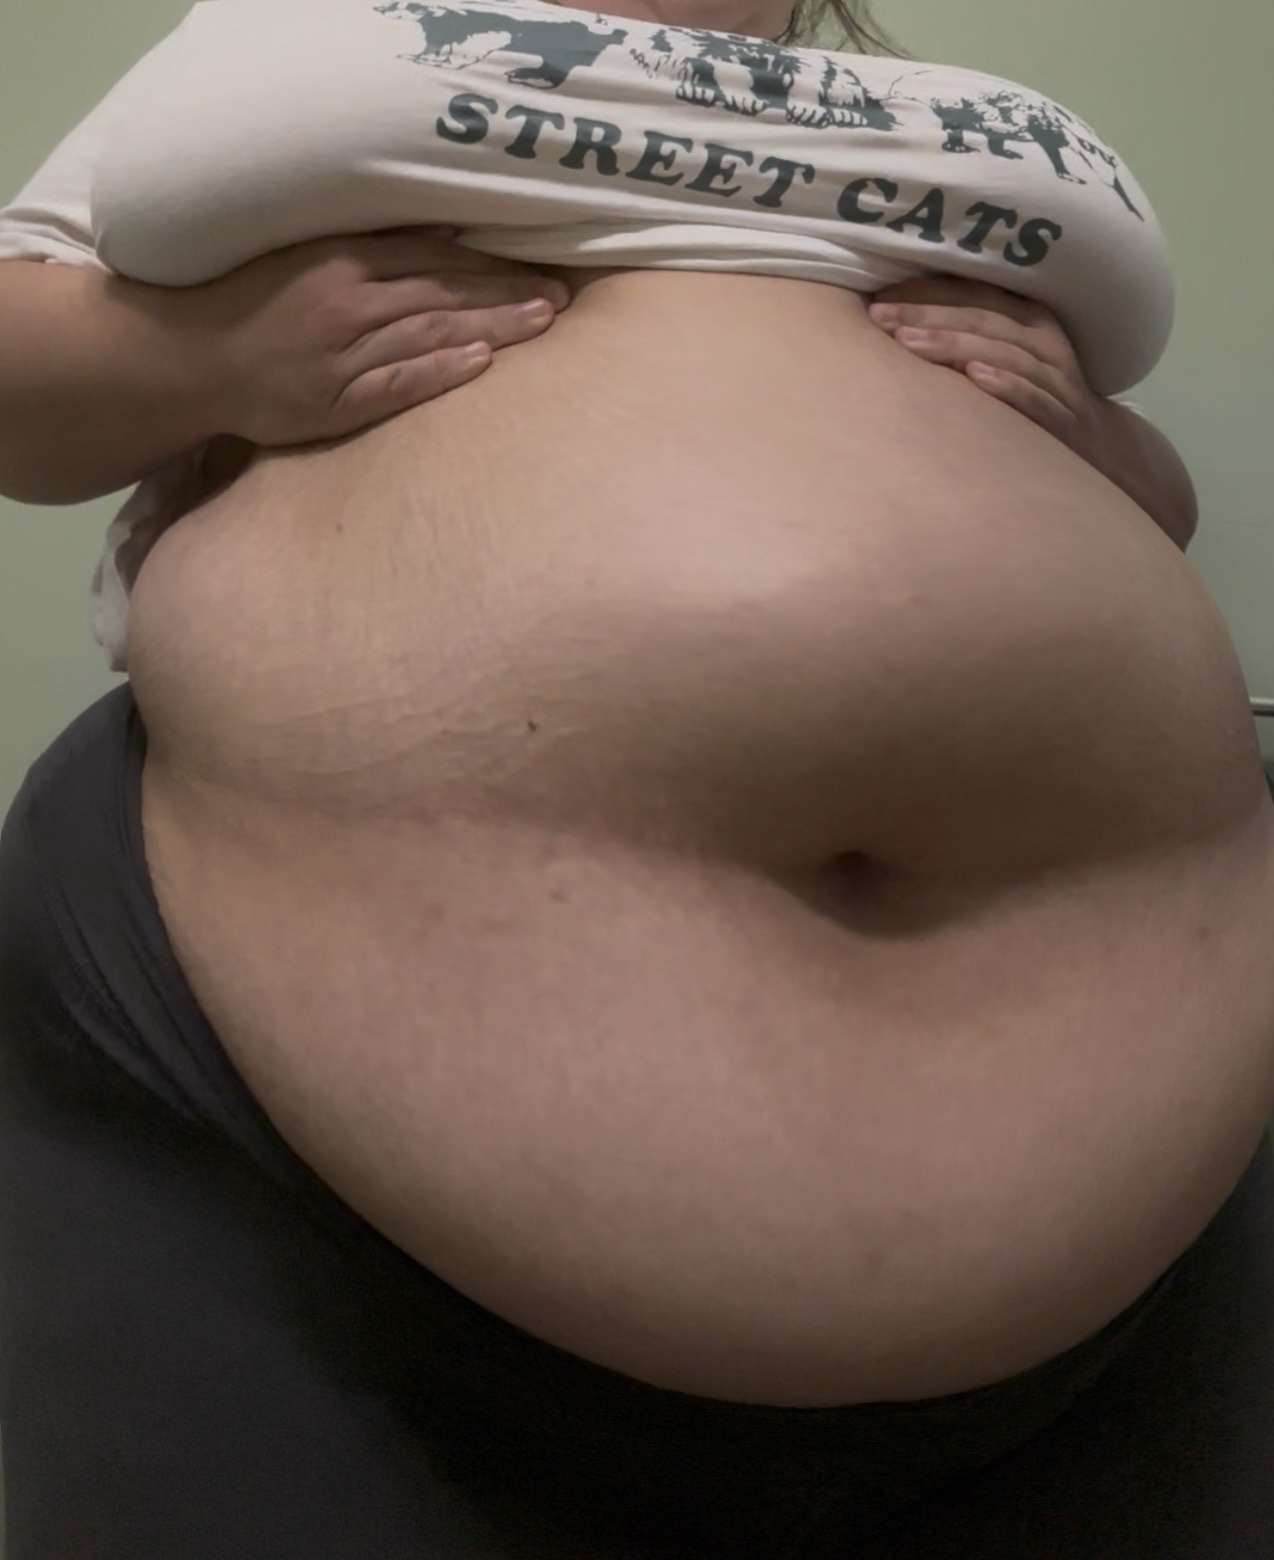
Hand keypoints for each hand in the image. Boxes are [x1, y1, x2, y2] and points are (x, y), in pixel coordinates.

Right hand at [179, 226, 572, 446]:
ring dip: (492, 328)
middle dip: (507, 293)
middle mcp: (347, 305)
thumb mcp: (307, 257)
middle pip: (443, 293)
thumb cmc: (255, 306)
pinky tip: (483, 364)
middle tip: (563, 295)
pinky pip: (398, 385)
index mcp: (342, 262)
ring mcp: (343, 356)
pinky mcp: (336, 403)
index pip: (432, 256)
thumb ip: (372, 248)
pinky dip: (441, 372)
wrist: (194, 361)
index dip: (489, 261)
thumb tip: (443, 232)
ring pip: (431, 335)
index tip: (538, 263)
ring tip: (543, 322)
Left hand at [867, 276, 1125, 476]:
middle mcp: (1044, 343)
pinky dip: (1006, 386)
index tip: (879, 294)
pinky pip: (1034, 397)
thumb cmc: (1034, 400)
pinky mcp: (1064, 419)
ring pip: (1003, 352)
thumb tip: (899, 325)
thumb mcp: (1007, 361)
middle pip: (982, 318)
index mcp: (1029, 320)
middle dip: (927, 314)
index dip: (928, 290)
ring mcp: (1057, 380)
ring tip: (909, 342)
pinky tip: (974, 377)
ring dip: (954, 344)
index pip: (975, 295)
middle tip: (879, 316)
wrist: (1099, 448)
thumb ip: (967, 339)